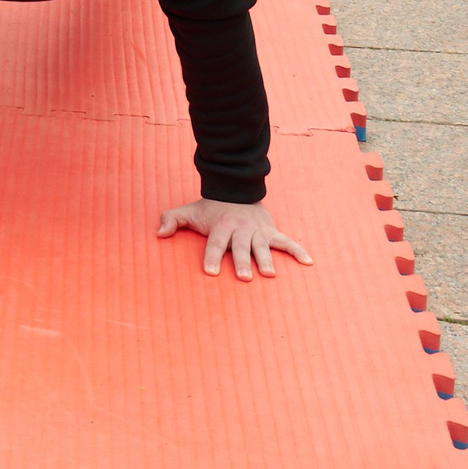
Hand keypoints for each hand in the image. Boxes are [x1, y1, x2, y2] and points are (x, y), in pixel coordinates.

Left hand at [157, 198, 312, 279]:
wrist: (236, 191)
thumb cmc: (211, 209)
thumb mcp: (190, 212)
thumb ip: (172, 220)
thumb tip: (158, 233)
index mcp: (221, 226)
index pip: (215, 243)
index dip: (211, 257)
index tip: (210, 272)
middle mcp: (240, 229)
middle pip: (240, 247)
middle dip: (241, 261)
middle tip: (243, 277)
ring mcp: (257, 231)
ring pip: (262, 246)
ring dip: (266, 259)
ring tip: (270, 274)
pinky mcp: (271, 231)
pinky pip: (287, 241)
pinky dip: (298, 251)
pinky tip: (308, 262)